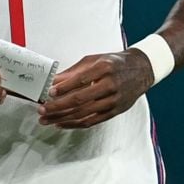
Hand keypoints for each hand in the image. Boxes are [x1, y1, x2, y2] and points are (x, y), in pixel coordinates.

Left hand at [37, 49, 152, 128]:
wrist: (141, 70)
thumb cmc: (115, 63)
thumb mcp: (95, 60)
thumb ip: (74, 71)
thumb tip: (55, 80)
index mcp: (104, 68)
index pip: (80, 80)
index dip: (63, 88)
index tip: (49, 92)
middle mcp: (110, 85)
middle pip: (80, 100)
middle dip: (58, 107)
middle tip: (42, 110)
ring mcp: (113, 100)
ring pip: (84, 113)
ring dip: (62, 118)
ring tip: (47, 119)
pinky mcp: (114, 111)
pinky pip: (92, 121)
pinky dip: (75, 124)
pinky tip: (62, 123)